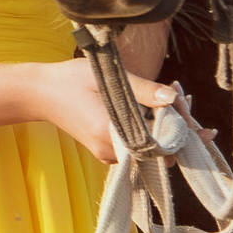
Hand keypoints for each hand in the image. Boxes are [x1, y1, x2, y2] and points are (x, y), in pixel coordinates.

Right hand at [25, 57, 181, 164]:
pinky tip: (156, 108)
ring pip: (150, 149)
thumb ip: (143, 90)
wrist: (40, 93)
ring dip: (165, 128)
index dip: (181, 127)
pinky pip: (138, 147)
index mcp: (111, 135)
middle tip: (184, 98)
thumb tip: (174, 98)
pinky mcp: (107, 151)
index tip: (192, 108)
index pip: (161, 141)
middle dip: (178, 127)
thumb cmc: (70, 80)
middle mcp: (112, 152)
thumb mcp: (107, 78)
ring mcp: (108, 155)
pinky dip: (151, 130)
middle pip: (160, 150)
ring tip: (174, 99)